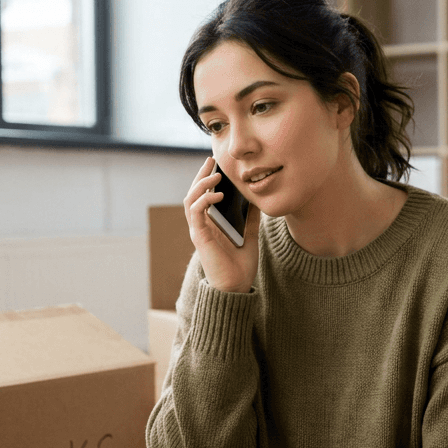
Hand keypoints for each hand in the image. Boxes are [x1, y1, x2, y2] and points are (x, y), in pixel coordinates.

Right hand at [185, 156, 260, 293]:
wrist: (237, 287)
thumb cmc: (241, 265)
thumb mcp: (250, 235)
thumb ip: (251, 217)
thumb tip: (257, 199)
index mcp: (211, 224)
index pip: (204, 196)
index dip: (207, 179)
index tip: (217, 165)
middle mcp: (202, 225)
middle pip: (194, 194)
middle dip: (201, 175)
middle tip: (211, 160)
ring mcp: (198, 230)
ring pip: (190, 200)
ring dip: (201, 184)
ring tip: (216, 175)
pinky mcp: (199, 237)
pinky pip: (195, 213)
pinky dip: (204, 200)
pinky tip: (218, 195)